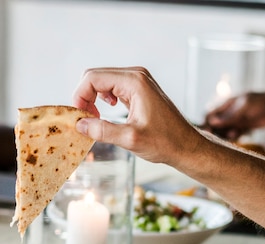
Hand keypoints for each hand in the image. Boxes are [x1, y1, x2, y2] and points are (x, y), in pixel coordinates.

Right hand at [71, 67, 202, 166]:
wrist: (185, 145)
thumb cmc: (164, 142)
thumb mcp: (130, 139)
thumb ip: (103, 131)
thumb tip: (79, 125)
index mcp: (134, 82)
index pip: (93, 78)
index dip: (80, 96)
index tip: (79, 117)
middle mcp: (135, 76)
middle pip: (95, 76)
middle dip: (84, 97)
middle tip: (84, 120)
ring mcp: (137, 81)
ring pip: (101, 81)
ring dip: (91, 99)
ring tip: (93, 119)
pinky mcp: (137, 90)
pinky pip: (111, 87)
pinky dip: (101, 100)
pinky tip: (104, 115)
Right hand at [203, 92, 264, 139]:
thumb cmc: (261, 103)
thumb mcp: (243, 110)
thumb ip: (228, 118)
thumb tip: (211, 122)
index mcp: (228, 104)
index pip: (211, 113)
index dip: (207, 121)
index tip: (207, 130)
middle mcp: (231, 112)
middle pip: (217, 123)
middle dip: (214, 130)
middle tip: (214, 136)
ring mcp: (237, 120)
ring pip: (225, 130)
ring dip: (224, 134)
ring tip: (231, 134)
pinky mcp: (244, 127)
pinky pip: (234, 133)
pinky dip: (234, 136)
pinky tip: (236, 135)